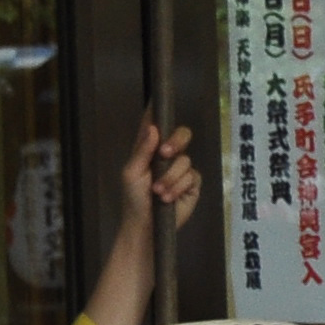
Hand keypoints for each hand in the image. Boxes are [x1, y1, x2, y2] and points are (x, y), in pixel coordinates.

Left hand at [122, 115, 199, 232]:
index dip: (157, 111)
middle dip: (177, 141)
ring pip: (185, 161)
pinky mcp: (192, 183)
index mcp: (149, 150)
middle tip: (166, 153)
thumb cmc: (133, 199)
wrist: (146, 225)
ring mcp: (181, 169)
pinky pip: (192, 176)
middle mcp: (167, 156)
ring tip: (159, 192)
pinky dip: (179, 187)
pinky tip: (168, 197)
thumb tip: (154, 128)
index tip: (157, 98)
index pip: (155, 126)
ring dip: (170, 178)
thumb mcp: (132, 173)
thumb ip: (142, 150)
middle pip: (182, 135)